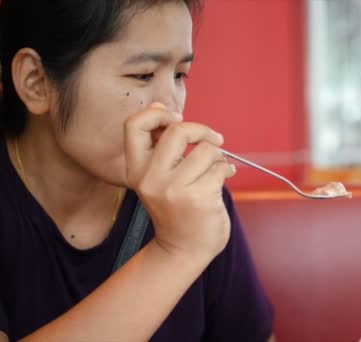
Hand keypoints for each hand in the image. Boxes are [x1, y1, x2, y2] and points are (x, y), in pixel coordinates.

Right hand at [123, 102, 236, 260]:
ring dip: (218, 156)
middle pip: (177, 131)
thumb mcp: (158, 178)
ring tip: (217, 168)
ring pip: (206, 150)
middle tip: (213, 140)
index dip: (157, 113)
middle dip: (202, 130)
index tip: (177, 119)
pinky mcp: (198, 198)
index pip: (134, 125)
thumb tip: (161, 107)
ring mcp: (174, 189)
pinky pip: (220, 168)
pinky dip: (226, 170)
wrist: (184, 251)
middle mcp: (150, 179)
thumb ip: (160, 146)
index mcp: (136, 170)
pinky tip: (223, 180)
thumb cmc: (177, 210)